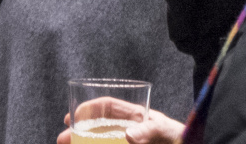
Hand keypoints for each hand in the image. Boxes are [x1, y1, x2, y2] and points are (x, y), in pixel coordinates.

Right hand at [56, 106, 185, 143]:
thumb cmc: (182, 139)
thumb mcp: (166, 132)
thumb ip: (149, 132)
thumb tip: (127, 135)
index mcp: (136, 116)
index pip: (108, 106)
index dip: (89, 108)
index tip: (72, 116)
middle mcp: (129, 129)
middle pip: (99, 126)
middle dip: (79, 131)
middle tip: (62, 139)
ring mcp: (129, 141)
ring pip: (101, 140)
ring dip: (84, 143)